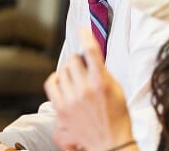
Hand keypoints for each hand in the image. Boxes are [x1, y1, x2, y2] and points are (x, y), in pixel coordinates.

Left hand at [43, 28, 133, 150]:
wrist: (110, 144)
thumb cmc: (116, 117)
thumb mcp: (117, 90)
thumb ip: (103, 72)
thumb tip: (90, 55)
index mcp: (101, 83)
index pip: (90, 51)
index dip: (85, 36)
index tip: (82, 29)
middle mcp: (85, 90)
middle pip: (73, 59)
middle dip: (79, 61)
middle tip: (84, 69)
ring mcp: (71, 100)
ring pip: (62, 71)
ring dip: (69, 72)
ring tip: (77, 81)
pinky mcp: (60, 110)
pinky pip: (51, 83)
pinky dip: (56, 80)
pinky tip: (62, 82)